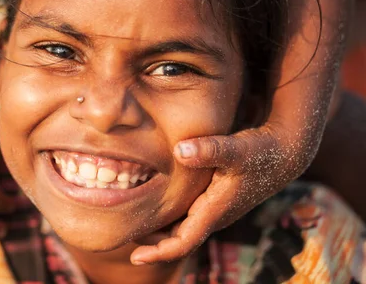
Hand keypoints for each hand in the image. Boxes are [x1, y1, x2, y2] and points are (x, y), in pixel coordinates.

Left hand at [130, 124, 315, 263]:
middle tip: (122, 237)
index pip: (183, 242)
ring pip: (181, 228)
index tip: (134, 257)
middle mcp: (214, 215)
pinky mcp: (215, 198)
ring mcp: (214, 208)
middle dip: (152, 243)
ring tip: (131, 224)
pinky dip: (169, 217)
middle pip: (177, 239)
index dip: (158, 252)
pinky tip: (153, 206)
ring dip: (158, 231)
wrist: (283, 152)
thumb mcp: (236, 149)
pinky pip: (187, 216)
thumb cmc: (259, 151)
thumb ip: (210, 149)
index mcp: (215, 211)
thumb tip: (180, 150)